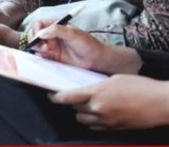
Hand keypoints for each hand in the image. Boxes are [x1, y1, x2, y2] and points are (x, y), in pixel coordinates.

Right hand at [31, 20, 140, 73]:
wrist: (97, 59)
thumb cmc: (88, 44)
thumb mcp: (73, 33)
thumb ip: (56, 30)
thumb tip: (40, 33)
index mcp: (56, 25)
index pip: (39, 24)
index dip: (36, 29)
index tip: (39, 36)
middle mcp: (53, 35)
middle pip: (35, 34)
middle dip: (35, 40)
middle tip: (41, 46)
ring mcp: (53, 46)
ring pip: (37, 45)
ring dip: (37, 48)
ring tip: (46, 51)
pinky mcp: (54, 57)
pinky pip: (42, 56)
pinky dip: (40, 56)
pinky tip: (47, 57)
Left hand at [49, 75, 168, 130]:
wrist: (160, 102)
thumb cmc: (139, 86)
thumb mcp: (114, 79)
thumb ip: (97, 85)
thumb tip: (87, 89)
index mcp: (96, 92)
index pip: (68, 97)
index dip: (56, 97)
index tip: (51, 95)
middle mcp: (98, 108)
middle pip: (74, 108)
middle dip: (71, 102)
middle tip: (72, 96)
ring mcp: (107, 121)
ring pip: (83, 119)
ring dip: (81, 112)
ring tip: (86, 104)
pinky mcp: (115, 129)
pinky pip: (95, 127)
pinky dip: (92, 121)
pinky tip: (97, 113)